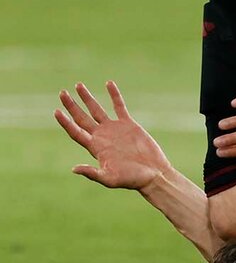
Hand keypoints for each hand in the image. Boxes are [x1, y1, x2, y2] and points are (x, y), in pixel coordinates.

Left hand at [55, 82, 171, 190]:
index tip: (56, 111)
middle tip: (62, 93)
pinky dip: (114, 95)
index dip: (65, 122)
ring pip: (97, 110)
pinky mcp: (128, 124)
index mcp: (95, 148)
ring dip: (87, 98)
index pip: (76, 131)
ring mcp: (114, 129)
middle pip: (82, 118)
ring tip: (78, 85)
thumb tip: (74, 169)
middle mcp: (101, 136)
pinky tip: (108, 83)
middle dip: (71, 106)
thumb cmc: (132, 179)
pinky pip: (119, 106)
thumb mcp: (110, 179)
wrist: (153, 173)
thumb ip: (92, 173)